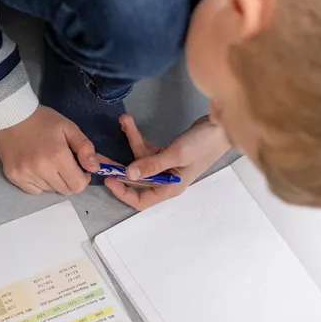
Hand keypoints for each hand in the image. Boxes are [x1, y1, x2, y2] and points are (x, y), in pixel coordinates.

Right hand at [0, 105, 97, 194]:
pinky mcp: (14, 177)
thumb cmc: (42, 120)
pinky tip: (35, 168)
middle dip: (69, 180)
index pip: (78, 185)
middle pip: (65, 191)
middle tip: (63, 164)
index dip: (83, 178)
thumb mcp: (69, 127)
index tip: (79, 168)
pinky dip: (38, 183)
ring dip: (53, 181)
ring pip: (49, 190)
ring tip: (47, 163)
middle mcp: (41, 169)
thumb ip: (85, 148)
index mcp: (58, 156)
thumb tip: (95, 168)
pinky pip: (34, 191)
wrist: (11, 115)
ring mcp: (26, 174)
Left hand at [104, 115, 229, 210]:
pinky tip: (129, 124)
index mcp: (169, 187)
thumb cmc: (204, 143)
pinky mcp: (167, 152)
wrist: (223, 125)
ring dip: (131, 140)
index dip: (122, 193)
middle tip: (97, 155)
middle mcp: (166, 180)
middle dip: (118, 164)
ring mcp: (166, 166)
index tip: (108, 179)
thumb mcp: (176, 154)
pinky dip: (139, 137)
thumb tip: (127, 174)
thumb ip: (151, 164)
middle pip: (136, 178)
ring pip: (140, 159)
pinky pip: (147, 149)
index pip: (141, 200)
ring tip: (123, 121)